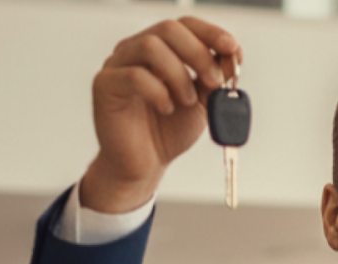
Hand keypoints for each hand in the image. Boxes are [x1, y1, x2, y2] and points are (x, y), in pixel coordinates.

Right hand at [82, 17, 241, 212]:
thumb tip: (232, 54)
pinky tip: (167, 108)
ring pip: (151, 47)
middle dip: (199, 53)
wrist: (144, 164)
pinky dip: (158, 91)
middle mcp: (136, 50)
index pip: (185, 25)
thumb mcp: (202, 101)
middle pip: (168, 29)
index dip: (211, 32)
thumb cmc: (168, 130)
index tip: (232, 48)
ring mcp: (118, 64)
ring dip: (179, 74)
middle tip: (213, 81)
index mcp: (161, 49)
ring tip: (187, 100)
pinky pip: (133, 75)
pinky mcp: (105, 85)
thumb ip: (215, 77)